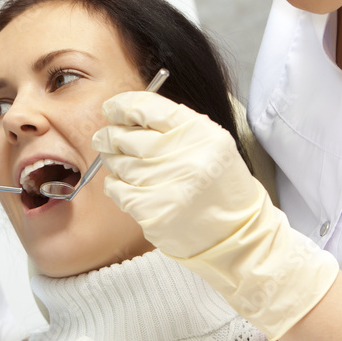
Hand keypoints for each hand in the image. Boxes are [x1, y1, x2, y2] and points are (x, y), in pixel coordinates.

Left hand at [92, 91, 338, 339]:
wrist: (237, 234)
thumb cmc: (219, 186)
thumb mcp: (210, 144)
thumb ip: (173, 126)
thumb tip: (127, 113)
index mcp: (201, 133)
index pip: (148, 107)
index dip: (123, 106)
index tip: (112, 109)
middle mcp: (185, 156)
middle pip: (127, 136)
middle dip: (110, 135)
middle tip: (105, 138)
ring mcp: (167, 185)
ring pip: (118, 162)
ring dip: (114, 161)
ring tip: (121, 164)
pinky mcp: (153, 211)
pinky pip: (117, 189)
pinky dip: (115, 185)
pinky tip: (127, 186)